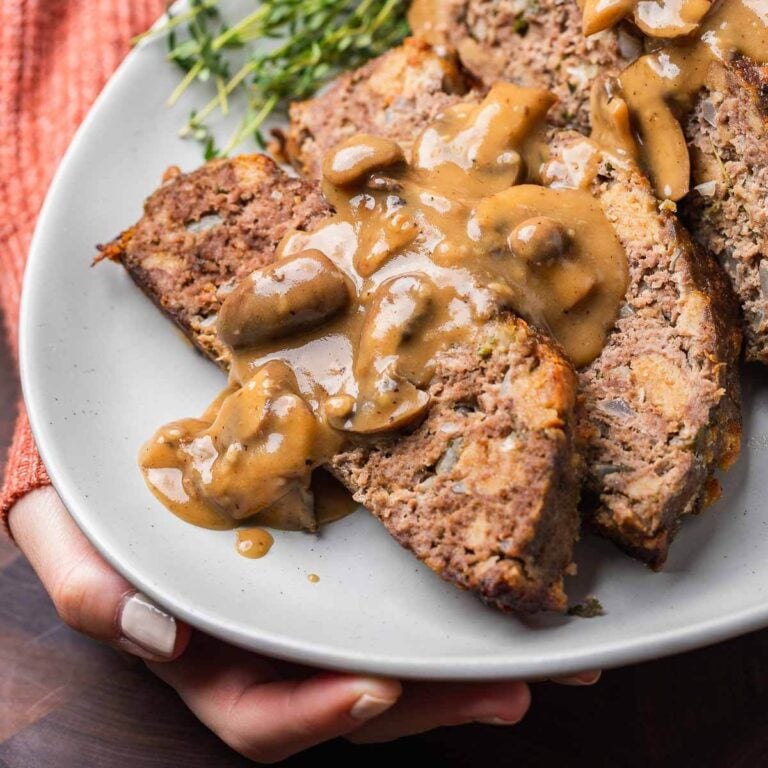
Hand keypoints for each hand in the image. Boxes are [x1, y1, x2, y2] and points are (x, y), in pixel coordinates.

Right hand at [9, 487, 598, 761]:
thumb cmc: (85, 483)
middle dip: (431, 702)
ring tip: (538, 658)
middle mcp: (265, 637)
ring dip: (460, 663)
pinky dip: (445, 600)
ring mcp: (306, 600)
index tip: (378, 694)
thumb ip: (89, 587)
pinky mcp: (335, 556)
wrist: (115, 431)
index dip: (316, 715)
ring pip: (386, 651)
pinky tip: (495, 583)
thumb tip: (159, 632)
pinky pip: (390, 591)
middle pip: (351, 693)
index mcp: (202, 647)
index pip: (259, 712)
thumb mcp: (61, 530)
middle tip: (510, 688)